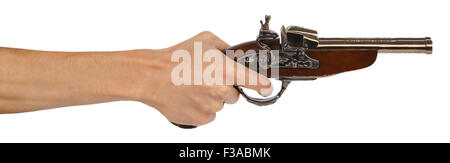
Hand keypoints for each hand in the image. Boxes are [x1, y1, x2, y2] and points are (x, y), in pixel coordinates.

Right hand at [135, 31, 272, 125]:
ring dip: (210, 98)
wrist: (152, 77)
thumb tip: (234, 55)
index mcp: (225, 70)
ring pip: (219, 105)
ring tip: (192, 87)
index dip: (262, 85)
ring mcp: (210, 107)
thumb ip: (225, 47)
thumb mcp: (204, 40)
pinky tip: (188, 97)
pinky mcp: (200, 119)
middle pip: (233, 95)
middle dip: (223, 88)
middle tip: (205, 79)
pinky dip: (200, 108)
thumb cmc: (175, 58)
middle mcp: (220, 90)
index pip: (253, 81)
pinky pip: (208, 115)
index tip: (266, 88)